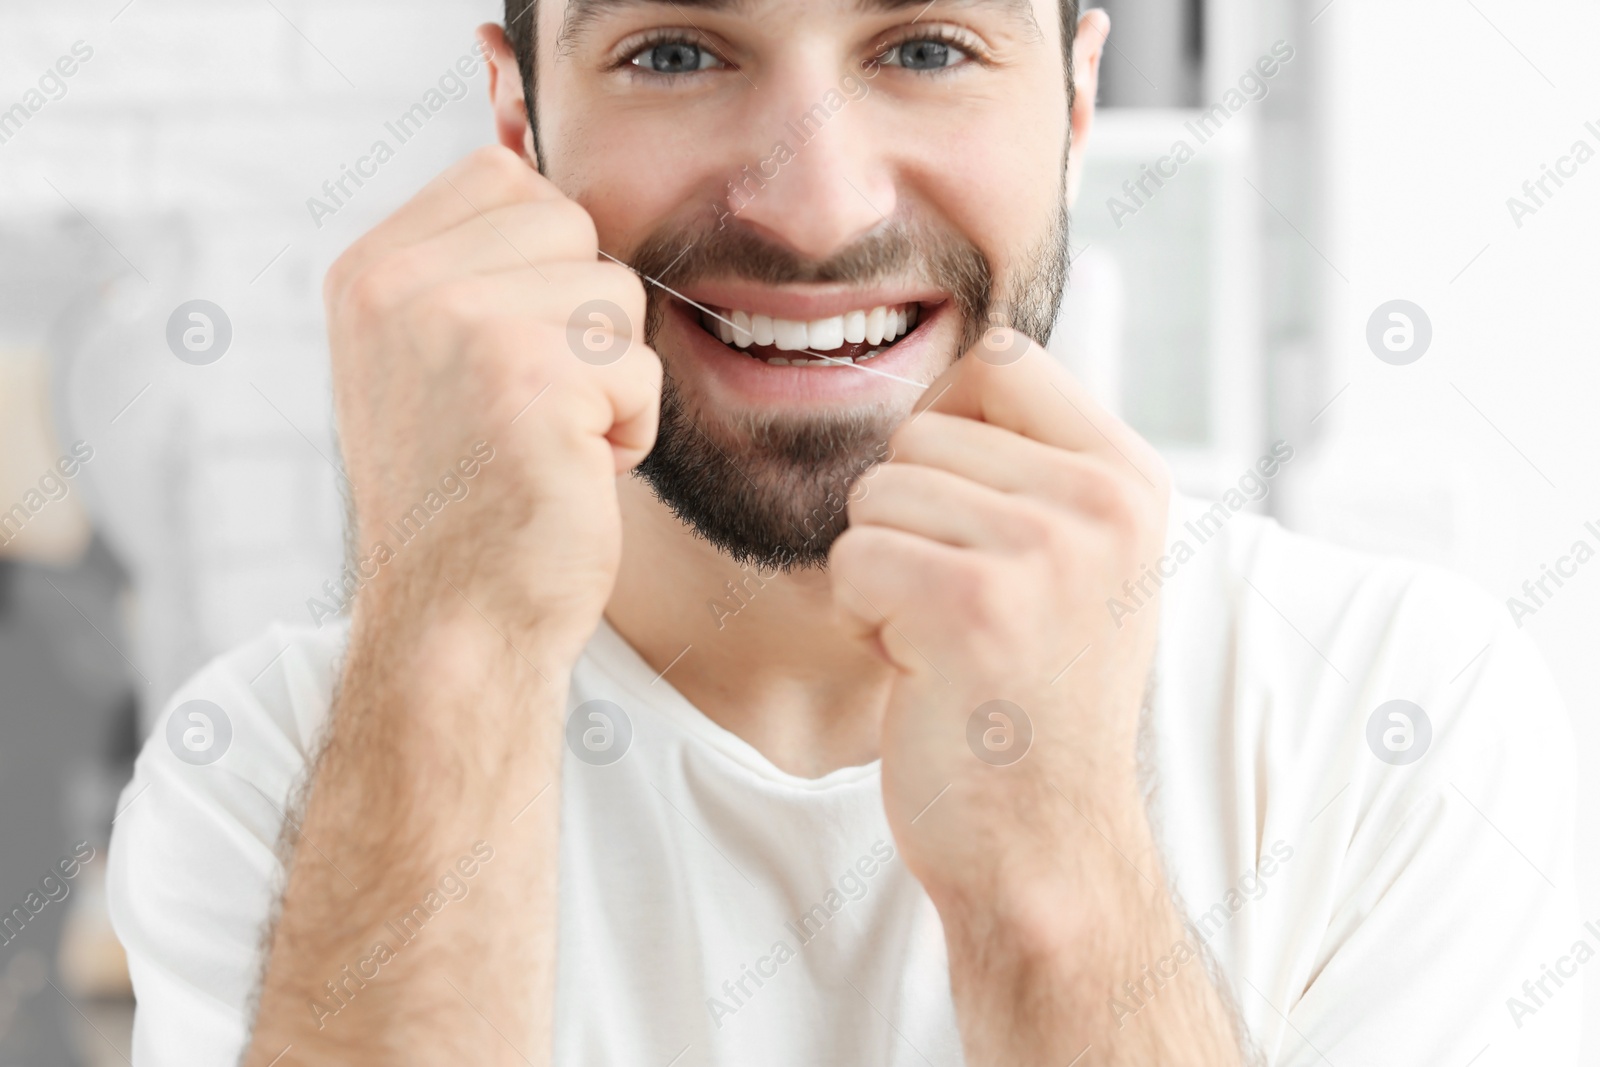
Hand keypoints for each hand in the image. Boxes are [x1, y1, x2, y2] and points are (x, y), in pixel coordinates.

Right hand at [324, 146, 660, 662]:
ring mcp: (461, 324)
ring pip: (616, 295)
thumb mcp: (430, 361)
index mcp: (371, 271)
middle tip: (534, 409)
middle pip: (574, 226)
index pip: (506, 176)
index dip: (547, 260)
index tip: (518, 352)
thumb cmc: (468, 499)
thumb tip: (553, 179)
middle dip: (584, 324)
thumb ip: (471, 269)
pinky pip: (639, 368)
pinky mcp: (531, 377)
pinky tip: (570, 476)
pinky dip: (629, 430)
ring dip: (609, 379)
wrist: (457, 623)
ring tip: (550, 443)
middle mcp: (400, 285)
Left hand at [830, 331, 1169, 921]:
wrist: (1042, 840)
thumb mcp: (1076, 558)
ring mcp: (1044, 550)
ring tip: (941, 637)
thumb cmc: (1032, 694)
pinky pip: (851, 557)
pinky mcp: (972, 605)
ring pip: (874, 494)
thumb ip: (1036, 460)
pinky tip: (918, 667)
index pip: (1000, 355)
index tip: (962, 515)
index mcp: (1130, 475)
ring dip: (880, 571)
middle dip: (906, 518)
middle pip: (918, 429)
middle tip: (959, 604)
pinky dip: (859, 616)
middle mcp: (1103, 501)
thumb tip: (968, 351)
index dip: (946, 424)